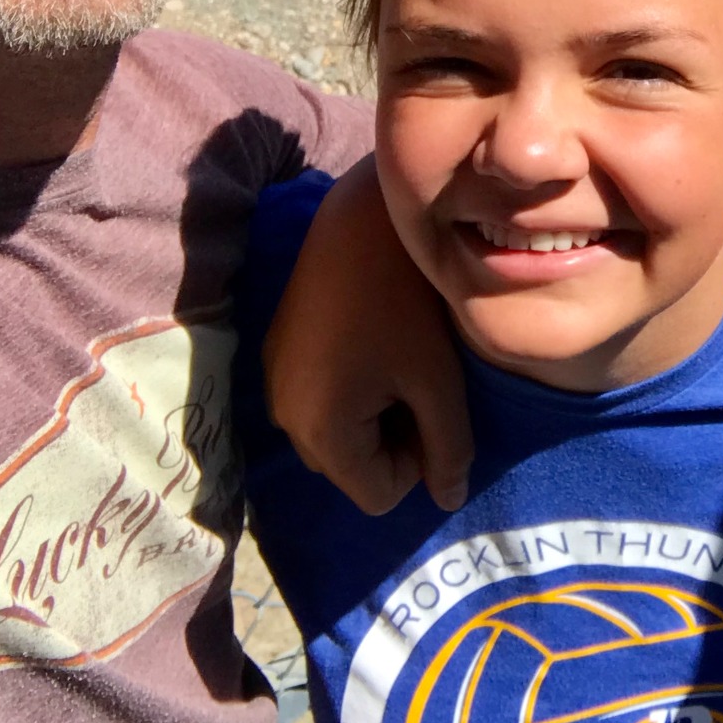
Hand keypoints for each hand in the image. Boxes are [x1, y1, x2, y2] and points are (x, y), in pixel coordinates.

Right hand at [263, 156, 472, 514]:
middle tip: (418, 379)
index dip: (417, 461)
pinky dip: (347, 390)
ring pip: (335, 435)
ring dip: (370, 415)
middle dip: (391, 440)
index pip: (378, 495)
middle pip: (352, 469)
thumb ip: (448, 449)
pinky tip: (372, 341)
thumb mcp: (439, 381)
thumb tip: (448, 501)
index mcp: (321, 431)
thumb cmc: (407, 302)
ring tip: (397, 358)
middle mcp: (284, 417)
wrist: (360, 222)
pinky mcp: (275, 354)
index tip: (433, 403)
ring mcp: (273, 383)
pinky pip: (315, 402)